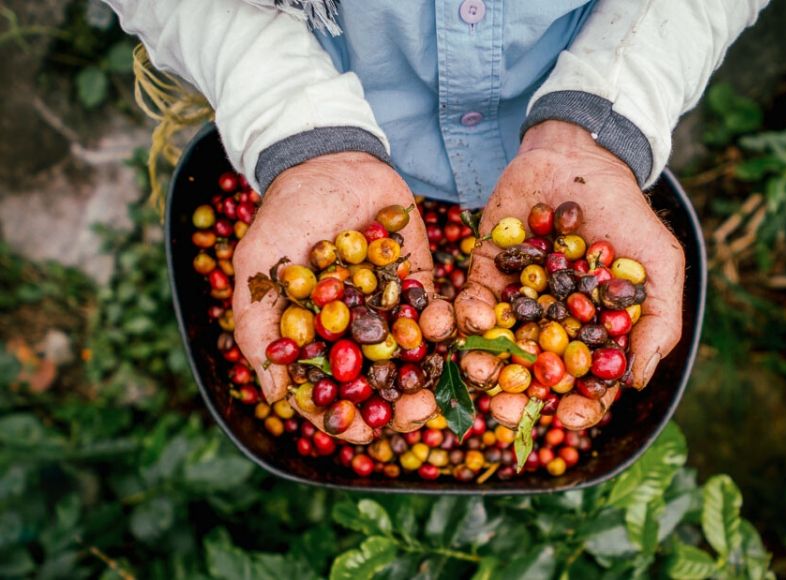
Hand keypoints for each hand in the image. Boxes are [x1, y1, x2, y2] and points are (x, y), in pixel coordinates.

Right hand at [232, 152, 435, 443]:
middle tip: (418, 415)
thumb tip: (275, 394)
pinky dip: (446, 327)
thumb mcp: (259, 267)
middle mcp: (355, 334)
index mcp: (316, 341)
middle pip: (379, 386)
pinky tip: (453, 335)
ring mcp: (390, 310)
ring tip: (441, 390)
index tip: (364, 433)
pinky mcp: (420, 283)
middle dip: (399, 408)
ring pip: (414, 359)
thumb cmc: (284, 216)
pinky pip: (437, 312)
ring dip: (429, 379)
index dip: (346, 419)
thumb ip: (259, 327)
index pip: (331, 394)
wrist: (329, 161)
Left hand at [456, 121, 684, 391]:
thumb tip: (634, 382)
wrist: (582, 158)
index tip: (566, 417)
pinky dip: (469, 314)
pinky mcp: (485, 271)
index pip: (583, 383)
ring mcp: (515, 300)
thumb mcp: (658, 266)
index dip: (577, 406)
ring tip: (480, 371)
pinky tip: (472, 320)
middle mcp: (550, 325)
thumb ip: (657, 323)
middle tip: (505, 411)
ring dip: (485, 364)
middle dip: (517, 398)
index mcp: (590, 333)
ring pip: (496, 345)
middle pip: (532, 375)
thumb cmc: (626, 214)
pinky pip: (472, 300)